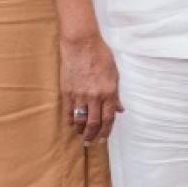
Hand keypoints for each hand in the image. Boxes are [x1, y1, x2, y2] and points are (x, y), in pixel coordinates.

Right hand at [58, 29, 120, 143]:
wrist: (81, 44)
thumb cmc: (100, 56)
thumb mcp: (114, 74)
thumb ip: (116, 95)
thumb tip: (120, 110)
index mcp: (108, 92)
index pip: (108, 118)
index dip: (106, 131)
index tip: (103, 138)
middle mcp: (94, 96)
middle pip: (93, 123)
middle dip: (92, 135)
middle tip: (90, 141)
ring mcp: (79, 95)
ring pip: (79, 120)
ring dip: (80, 131)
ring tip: (81, 135)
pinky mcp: (67, 92)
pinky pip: (69, 112)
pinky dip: (70, 121)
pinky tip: (72, 125)